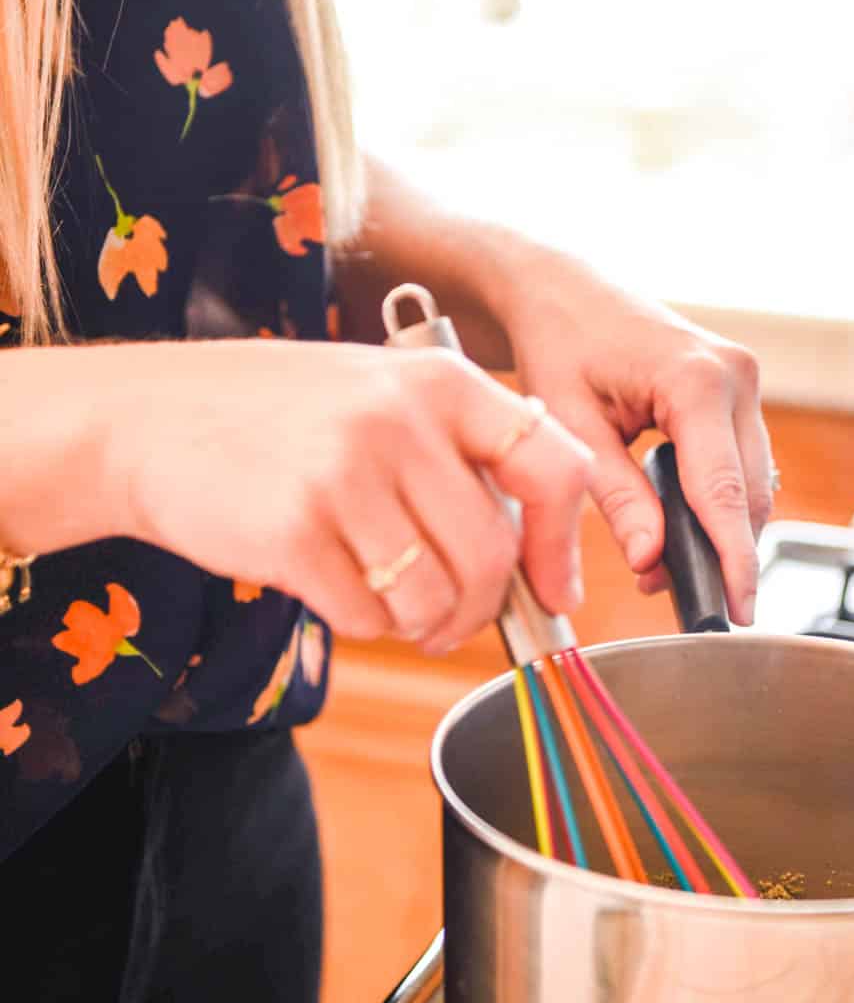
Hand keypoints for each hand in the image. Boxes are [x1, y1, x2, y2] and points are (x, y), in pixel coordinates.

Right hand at [113, 339, 591, 649]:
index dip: (562, 543)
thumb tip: (541, 549)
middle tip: (449, 621)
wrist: (143, 419)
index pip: (553, 465)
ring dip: (418, 623)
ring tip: (383, 599)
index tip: (556, 590)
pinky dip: (358, 620)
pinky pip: (365, 615)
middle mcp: (399, 420)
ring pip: (433, 598)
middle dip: (480, 610)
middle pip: (492, 556)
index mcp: (439, 379)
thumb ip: (457, 449)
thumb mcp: (379, 392)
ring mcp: (345, 474)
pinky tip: (327, 583)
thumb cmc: (276, 416)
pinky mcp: (294, 532)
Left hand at [500, 254, 771, 623]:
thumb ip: (615, 496)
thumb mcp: (572, 425)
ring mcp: (744, 380)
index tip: (737, 611)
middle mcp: (735, 375)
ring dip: (717, 530)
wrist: (564, 291)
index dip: (732, 559)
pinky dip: (715, 501)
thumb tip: (650, 561)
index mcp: (696, 380)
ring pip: (752, 483)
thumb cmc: (558, 345)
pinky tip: (673, 523)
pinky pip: (740, 462)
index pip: (724, 491)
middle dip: (720, 552)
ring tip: (658, 563)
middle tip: (668, 593)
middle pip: (749, 493)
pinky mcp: (738, 390)